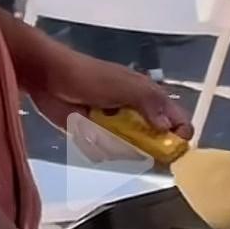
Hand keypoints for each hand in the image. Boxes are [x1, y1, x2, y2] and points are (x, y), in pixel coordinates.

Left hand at [31, 49, 193, 141]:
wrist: (49, 79)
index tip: (174, 149)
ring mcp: (116, 125)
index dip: (180, 134)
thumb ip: (149, 102)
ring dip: (122, 149)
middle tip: (135, 147)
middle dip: (149, 148)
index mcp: (148, 97)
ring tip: (105, 135)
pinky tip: (91, 137)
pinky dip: (102, 149)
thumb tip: (167, 127)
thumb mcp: (124, 86)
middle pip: (155, 139)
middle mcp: (136, 113)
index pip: (176, 119)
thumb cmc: (89, 77)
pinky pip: (108, 150)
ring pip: (131, 149)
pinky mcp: (96, 135)